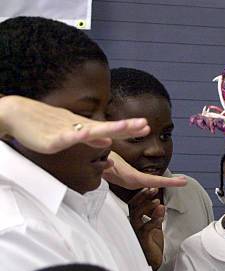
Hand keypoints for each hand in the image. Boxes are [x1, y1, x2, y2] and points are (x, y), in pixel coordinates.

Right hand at [0, 95, 148, 152]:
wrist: (17, 113)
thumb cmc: (44, 124)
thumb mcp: (72, 133)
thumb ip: (90, 139)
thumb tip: (107, 143)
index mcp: (85, 128)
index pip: (111, 129)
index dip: (129, 128)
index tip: (146, 126)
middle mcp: (80, 127)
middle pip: (107, 127)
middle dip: (126, 127)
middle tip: (145, 125)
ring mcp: (67, 131)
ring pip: (91, 130)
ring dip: (109, 129)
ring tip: (125, 127)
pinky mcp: (53, 138)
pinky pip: (67, 138)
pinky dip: (78, 136)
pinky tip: (88, 135)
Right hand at [104, 152, 186, 189]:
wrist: (87, 158)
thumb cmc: (96, 155)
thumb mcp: (103, 158)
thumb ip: (107, 163)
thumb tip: (110, 164)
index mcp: (128, 177)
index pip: (152, 181)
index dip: (167, 182)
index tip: (182, 182)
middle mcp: (130, 181)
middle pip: (154, 183)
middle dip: (169, 183)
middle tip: (184, 181)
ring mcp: (129, 180)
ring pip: (151, 183)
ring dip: (164, 182)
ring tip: (179, 180)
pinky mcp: (127, 178)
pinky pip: (145, 180)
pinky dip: (156, 180)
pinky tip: (162, 180)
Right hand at [128, 188, 164, 270]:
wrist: (153, 260)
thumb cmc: (152, 243)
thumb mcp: (155, 226)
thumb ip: (156, 216)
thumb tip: (160, 204)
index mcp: (135, 219)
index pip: (134, 204)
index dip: (142, 195)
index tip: (151, 187)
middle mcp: (133, 224)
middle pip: (133, 207)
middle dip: (143, 197)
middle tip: (153, 189)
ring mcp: (135, 231)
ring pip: (136, 215)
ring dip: (147, 207)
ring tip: (157, 202)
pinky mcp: (141, 239)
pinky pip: (146, 227)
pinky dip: (154, 219)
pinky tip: (161, 214)